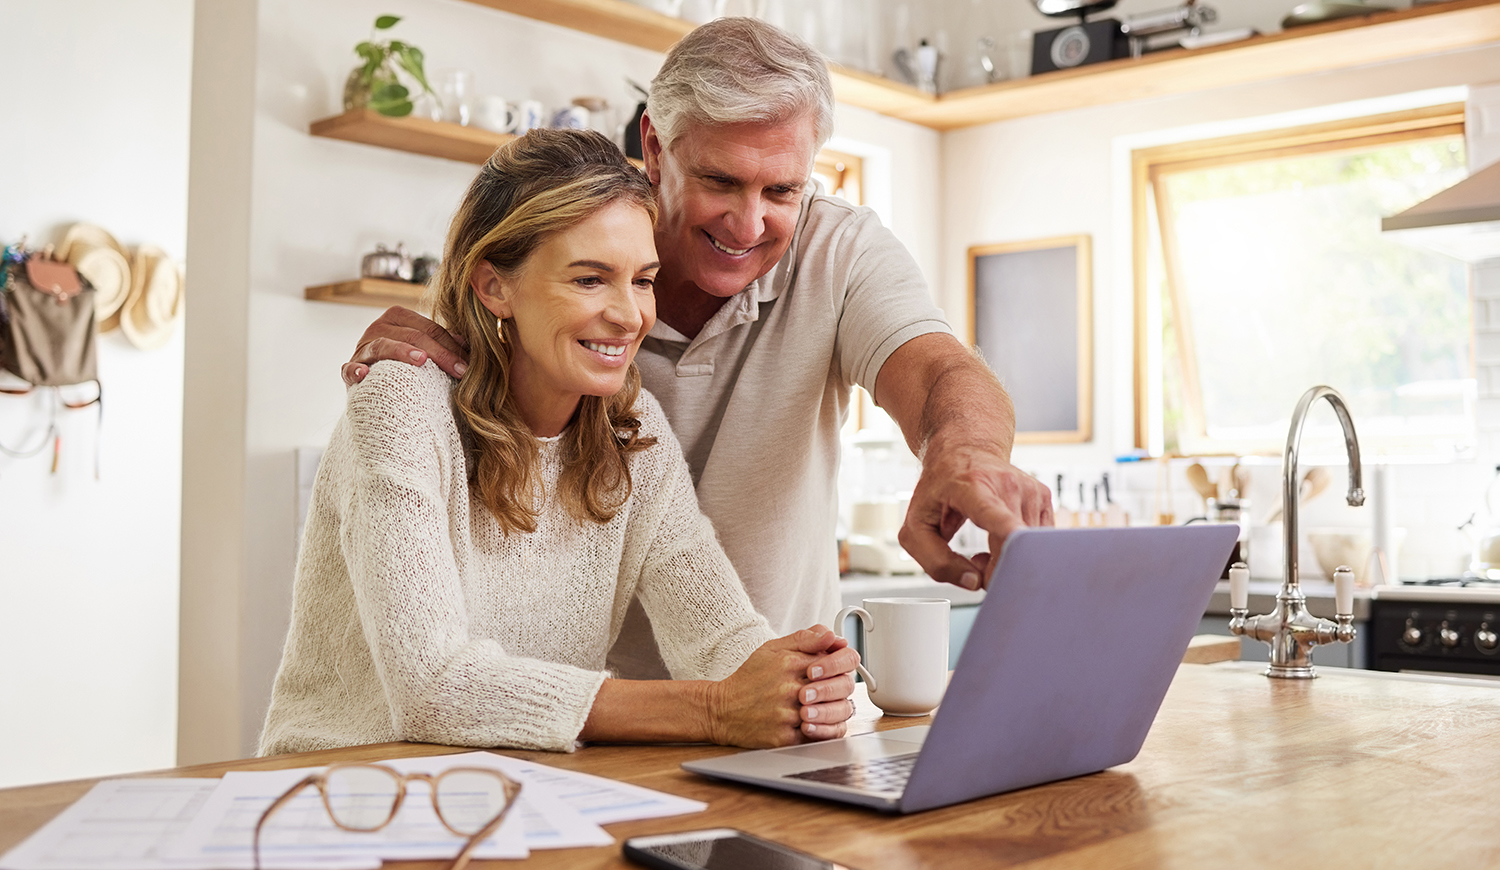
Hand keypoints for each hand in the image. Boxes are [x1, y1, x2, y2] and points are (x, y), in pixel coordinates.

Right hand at [341, 306, 469, 385]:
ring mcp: (362, 348)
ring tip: (421, 360)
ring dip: (401, 351)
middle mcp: (378, 327)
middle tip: (460, 371)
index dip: (452, 346)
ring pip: (383, 345)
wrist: (376, 386)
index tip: (469, 365)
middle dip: (440, 353)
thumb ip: (444, 344)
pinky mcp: (349, 369)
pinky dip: (354, 370)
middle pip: (412, 336)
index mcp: (398, 317)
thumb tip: (468, 343)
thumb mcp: (425, 350)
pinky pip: (348, 369)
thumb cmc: (406, 366)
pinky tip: (363, 374)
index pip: (430, 329)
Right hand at [707, 626, 858, 747]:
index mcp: (790, 663)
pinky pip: (821, 735)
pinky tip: (816, 723)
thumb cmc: (750, 678)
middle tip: (831, 688)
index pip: (838, 659)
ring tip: (822, 705)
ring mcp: (789, 714)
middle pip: (842, 686)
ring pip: (836, 712)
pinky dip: (825, 730)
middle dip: (842, 687)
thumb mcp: (772, 649)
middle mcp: (791, 688)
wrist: (722, 710)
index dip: (842, 664)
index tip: (835, 668)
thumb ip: (805, 639)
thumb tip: (833, 636)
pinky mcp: (785, 737)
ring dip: (835, 709)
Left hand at [898, 439, 1052, 590]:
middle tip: (975, 563)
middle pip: (1014, 545)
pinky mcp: (1044, 498)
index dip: (1008, 534)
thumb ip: (936, 561)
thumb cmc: (939, 488)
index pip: (996, 514)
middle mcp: (1007, 485)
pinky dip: (1020, 551)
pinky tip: (1002, 539)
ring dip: (1007, 560)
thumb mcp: (916, 526)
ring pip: (1028, 548)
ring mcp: (1030, 490)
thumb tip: (974, 582)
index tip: (1018, 546)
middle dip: (996, 571)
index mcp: (972, 487)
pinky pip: (1037, 542)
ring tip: (986, 546)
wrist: (964, 451)